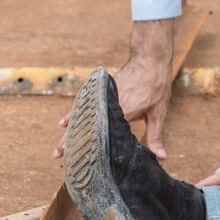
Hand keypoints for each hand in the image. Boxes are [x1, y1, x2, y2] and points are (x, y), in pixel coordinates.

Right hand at [54, 19, 174, 159]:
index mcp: (122, 113)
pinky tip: (63, 123)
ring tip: (58, 147)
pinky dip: (73, 113)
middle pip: (85, 127)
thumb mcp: (159, 113)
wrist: (150, 60)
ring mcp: (102, 97)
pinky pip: (84, 104)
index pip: (102, 135)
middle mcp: (108, 105)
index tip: (79, 160)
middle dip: (70, 142)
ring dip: (69, 131)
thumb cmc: (156, 86)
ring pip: (82, 116)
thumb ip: (156, 136)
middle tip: (57, 157)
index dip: (90, 148)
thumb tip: (162, 157)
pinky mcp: (101, 90)